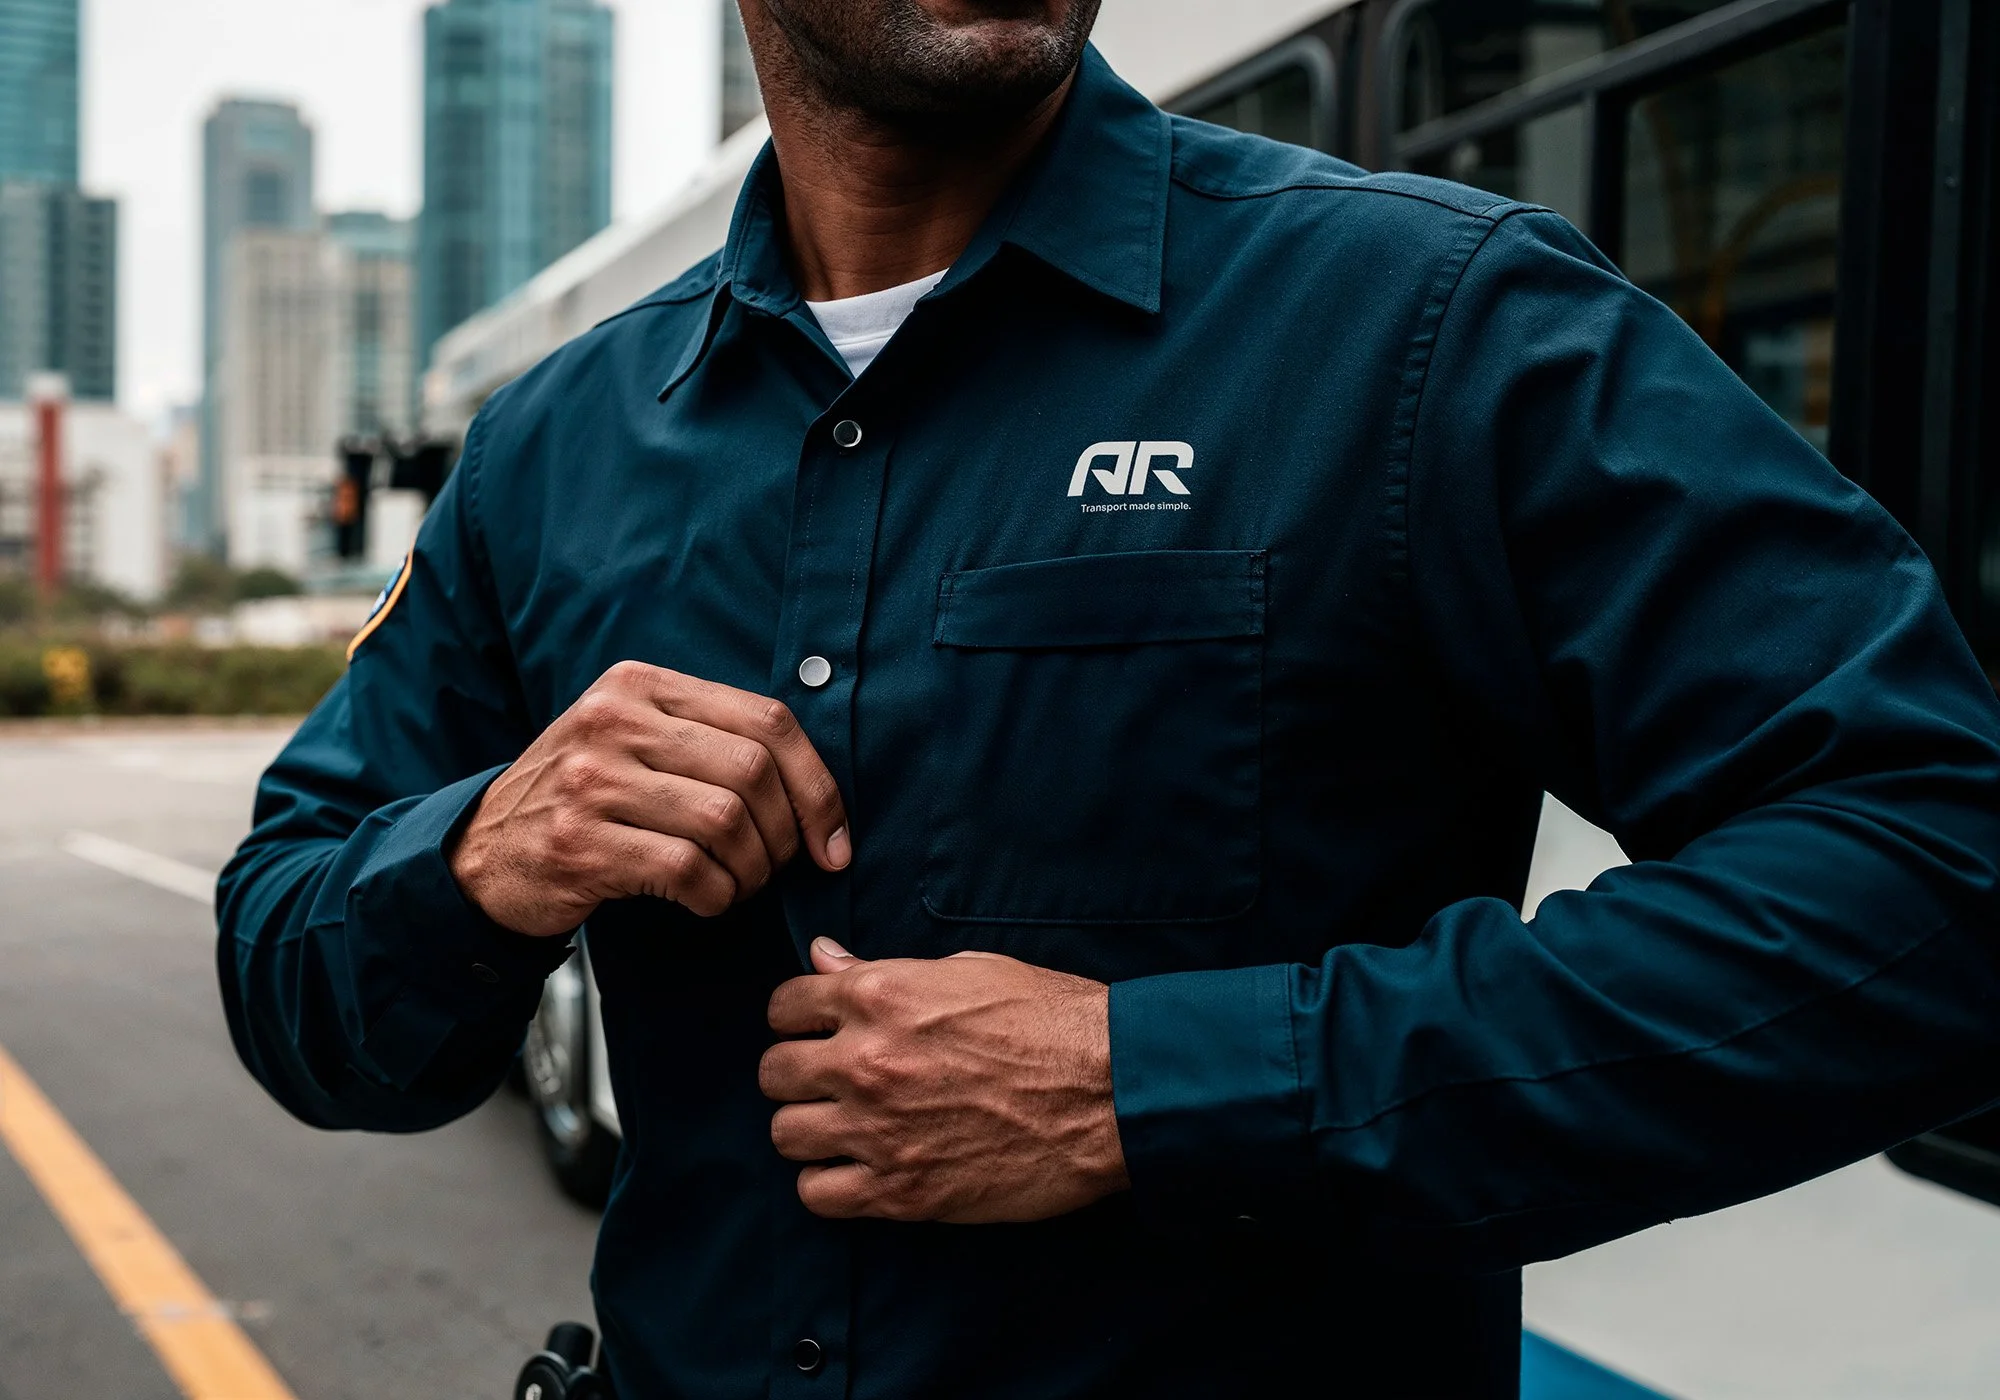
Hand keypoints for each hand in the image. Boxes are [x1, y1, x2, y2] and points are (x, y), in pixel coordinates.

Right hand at [449, 661, 849, 936]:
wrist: (483, 855)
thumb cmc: (584, 801)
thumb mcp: (635, 741)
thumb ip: (712, 742)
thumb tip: (818, 796)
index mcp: (641, 684)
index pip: (766, 719)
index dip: (817, 785)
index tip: (833, 840)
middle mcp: (614, 720)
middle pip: (753, 770)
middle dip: (786, 834)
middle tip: (779, 868)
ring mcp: (592, 780)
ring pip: (725, 821)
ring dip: (752, 870)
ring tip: (739, 885)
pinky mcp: (580, 843)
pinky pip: (687, 870)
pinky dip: (716, 896)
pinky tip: (706, 901)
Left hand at [761, 938, 1128, 1222]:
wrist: (1112, 1092)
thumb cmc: (1054, 1022)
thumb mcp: (971, 971)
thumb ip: (884, 968)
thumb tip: (824, 957)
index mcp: (880, 994)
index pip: (785, 1006)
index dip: (799, 1018)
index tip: (817, 1031)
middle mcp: (865, 1059)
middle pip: (774, 1073)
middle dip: (799, 1075)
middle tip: (833, 1083)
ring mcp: (878, 1128)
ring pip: (785, 1135)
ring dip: (812, 1131)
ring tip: (847, 1129)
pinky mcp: (901, 1189)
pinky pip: (818, 1195)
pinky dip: (831, 1185)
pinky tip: (862, 1171)